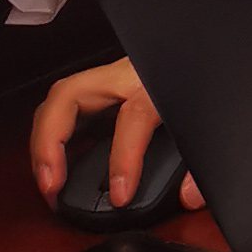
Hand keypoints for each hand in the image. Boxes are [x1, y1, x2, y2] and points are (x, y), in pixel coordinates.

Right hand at [28, 58, 203, 212]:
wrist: (205, 56)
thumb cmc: (199, 81)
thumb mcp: (207, 119)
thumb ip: (200, 161)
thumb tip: (189, 195)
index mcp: (155, 84)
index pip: (132, 117)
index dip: (123, 159)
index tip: (119, 194)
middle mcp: (125, 76)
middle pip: (69, 94)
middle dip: (49, 142)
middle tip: (51, 186)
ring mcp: (110, 78)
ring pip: (61, 98)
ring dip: (44, 140)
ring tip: (47, 180)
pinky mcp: (104, 87)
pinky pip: (68, 107)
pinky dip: (54, 135)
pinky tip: (55, 164)